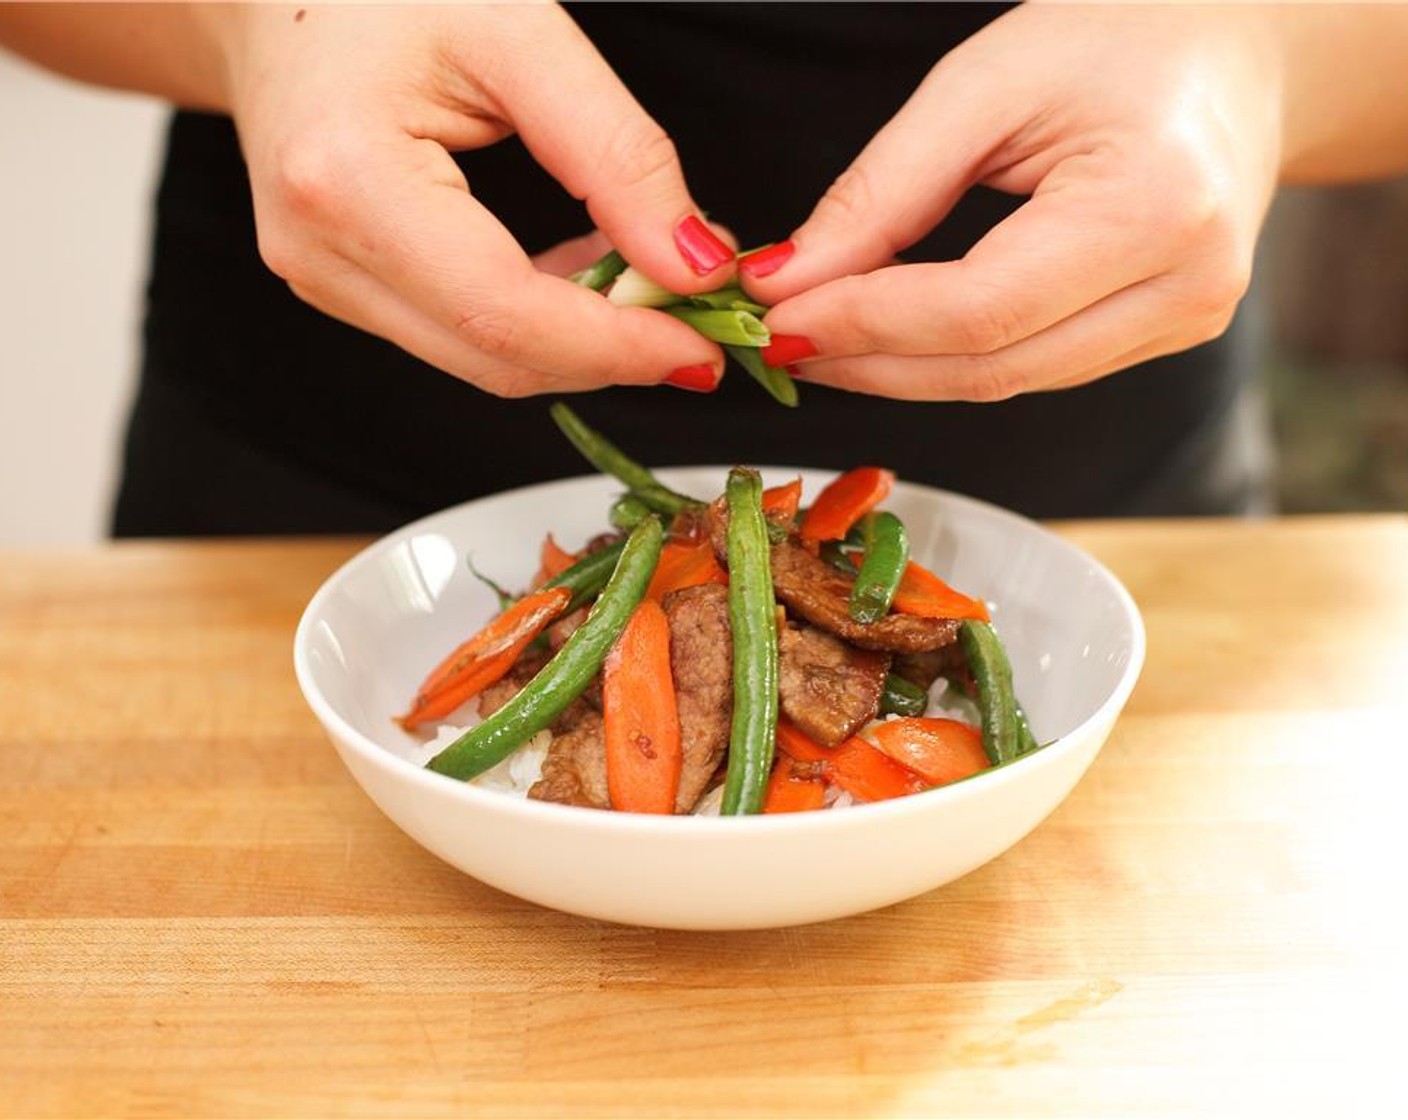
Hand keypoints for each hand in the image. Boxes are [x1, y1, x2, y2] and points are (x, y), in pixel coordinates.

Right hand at [217, 3, 732, 395]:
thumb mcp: (520, 33)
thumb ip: (616, 153)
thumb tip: (695, 267)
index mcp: (349, 181)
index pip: (505, 313)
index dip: (616, 346)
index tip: (703, 345)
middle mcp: (318, 252)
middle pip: (497, 357)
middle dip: (612, 354)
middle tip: (700, 316)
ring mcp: (322, 279)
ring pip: (483, 359)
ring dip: (582, 339)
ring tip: (649, 275)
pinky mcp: (342, 284)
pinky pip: (461, 334)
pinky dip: (541, 320)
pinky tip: (585, 268)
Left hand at [740, 3, 1283, 400]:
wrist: (1236, 47)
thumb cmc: (1118, 35)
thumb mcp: (984, 84)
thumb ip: (882, 191)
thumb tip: (787, 279)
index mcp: (1153, 208)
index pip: (978, 310)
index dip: (866, 325)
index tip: (774, 317)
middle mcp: (1184, 287)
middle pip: (990, 367)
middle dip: (869, 363)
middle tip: (777, 341)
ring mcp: (1184, 322)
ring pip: (1007, 382)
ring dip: (899, 372)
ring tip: (817, 338)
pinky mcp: (1164, 334)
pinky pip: (1033, 368)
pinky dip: (949, 360)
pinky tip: (889, 338)